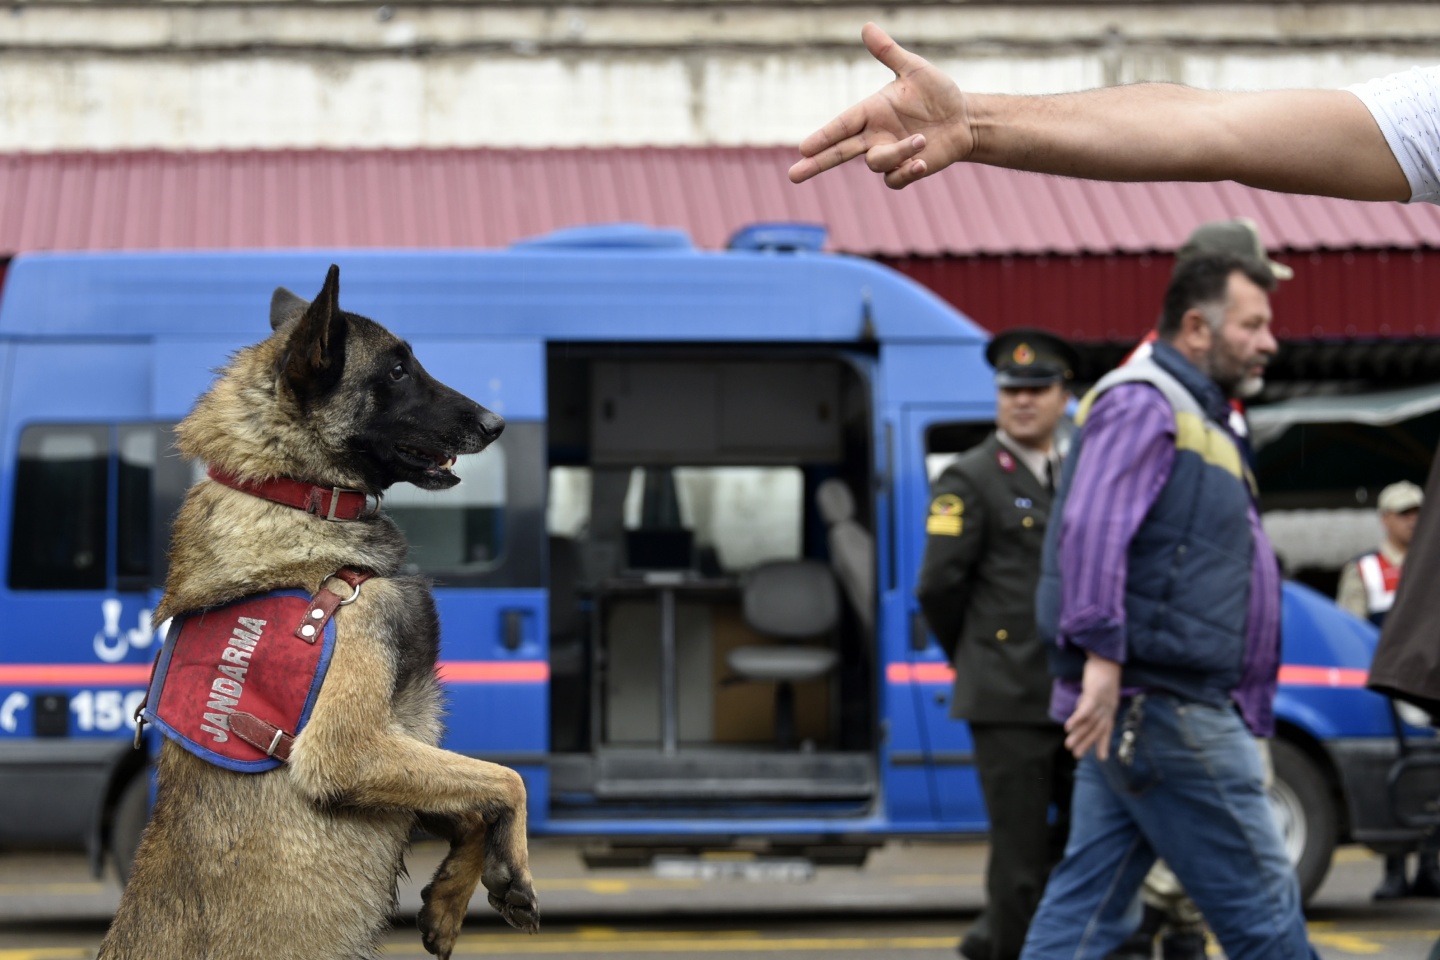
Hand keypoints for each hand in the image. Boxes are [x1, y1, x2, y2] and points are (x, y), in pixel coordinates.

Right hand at [788, 23, 971, 189]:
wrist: (963, 119)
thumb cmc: (938, 93)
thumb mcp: (915, 69)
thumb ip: (889, 53)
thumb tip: (866, 26)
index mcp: (871, 111)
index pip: (841, 125)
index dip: (823, 136)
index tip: (803, 148)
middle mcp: (874, 135)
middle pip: (838, 153)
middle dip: (816, 164)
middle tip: (793, 175)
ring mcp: (888, 155)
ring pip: (876, 163)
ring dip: (898, 153)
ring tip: (922, 139)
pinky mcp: (904, 170)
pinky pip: (894, 179)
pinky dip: (905, 172)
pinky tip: (922, 162)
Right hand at [1064, 653, 1121, 759]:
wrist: (1106, 656)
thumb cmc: (1102, 672)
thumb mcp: (1099, 689)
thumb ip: (1091, 701)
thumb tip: (1082, 710)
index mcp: (1110, 707)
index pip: (1107, 728)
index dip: (1104, 743)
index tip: (1102, 758)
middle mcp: (1108, 707)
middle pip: (1096, 729)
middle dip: (1086, 743)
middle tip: (1076, 755)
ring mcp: (1102, 701)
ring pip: (1090, 722)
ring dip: (1079, 735)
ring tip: (1069, 746)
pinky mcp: (1094, 693)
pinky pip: (1085, 709)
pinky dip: (1077, 719)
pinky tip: (1068, 727)